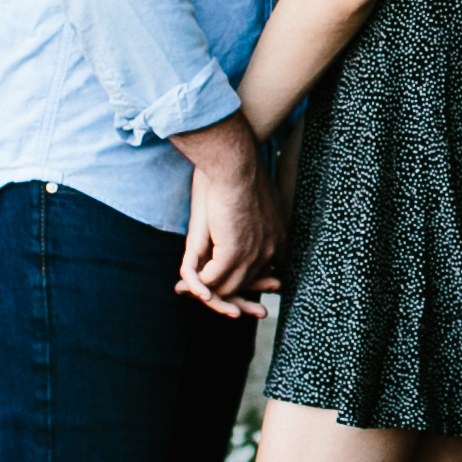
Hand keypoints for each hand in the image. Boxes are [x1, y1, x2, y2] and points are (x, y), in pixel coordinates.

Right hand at [174, 114, 280, 318]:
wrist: (236, 162)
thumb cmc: (240, 172)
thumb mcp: (251, 198)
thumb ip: (249, 217)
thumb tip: (241, 219)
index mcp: (278, 238)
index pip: (263, 271)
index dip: (246, 283)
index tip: (228, 288)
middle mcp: (270, 251)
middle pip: (246, 283)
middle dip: (226, 296)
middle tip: (208, 299)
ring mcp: (253, 255)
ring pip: (227, 286)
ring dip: (206, 291)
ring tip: (185, 290)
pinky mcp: (233, 253)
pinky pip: (213, 280)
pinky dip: (197, 285)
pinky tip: (183, 287)